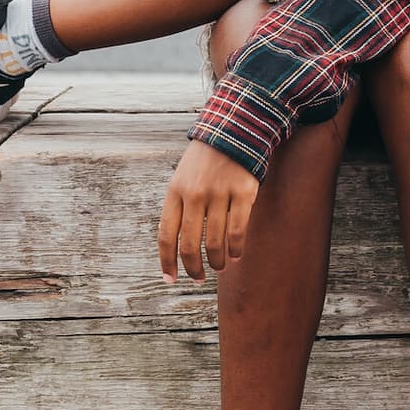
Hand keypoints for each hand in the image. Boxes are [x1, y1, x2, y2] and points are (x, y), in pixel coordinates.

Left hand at [158, 139, 259, 280]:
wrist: (234, 129)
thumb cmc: (204, 162)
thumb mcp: (181, 179)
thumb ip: (178, 208)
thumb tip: (174, 247)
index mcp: (175, 192)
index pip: (166, 236)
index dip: (167, 262)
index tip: (170, 279)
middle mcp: (194, 194)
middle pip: (189, 243)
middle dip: (193, 267)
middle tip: (198, 278)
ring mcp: (219, 193)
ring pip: (214, 241)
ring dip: (216, 261)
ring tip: (219, 268)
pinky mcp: (243, 192)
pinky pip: (237, 229)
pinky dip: (236, 248)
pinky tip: (236, 256)